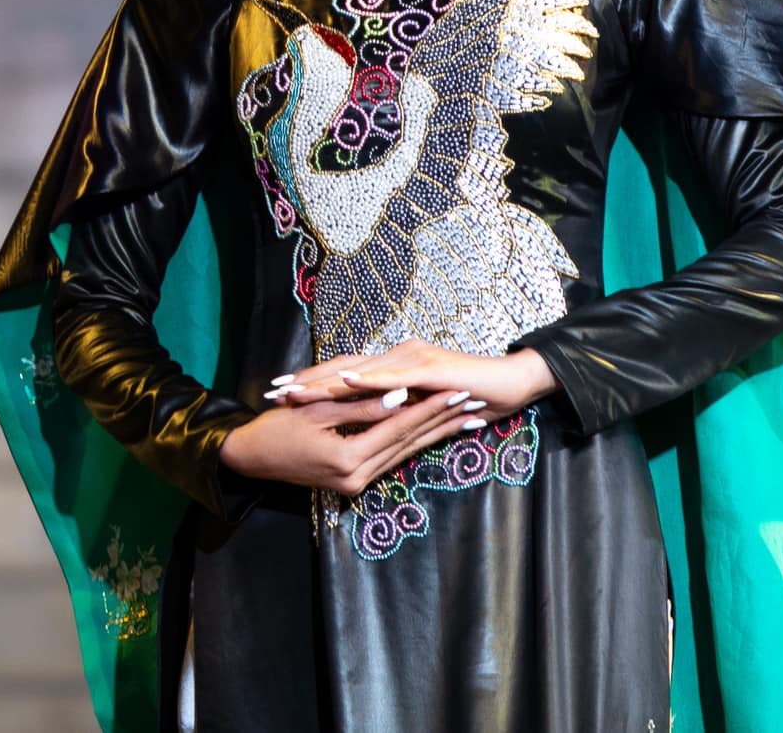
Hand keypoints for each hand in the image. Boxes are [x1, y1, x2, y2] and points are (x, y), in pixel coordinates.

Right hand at [217, 385, 490, 494]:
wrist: (249, 458)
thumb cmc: (276, 427)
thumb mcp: (318, 411)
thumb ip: (363, 406)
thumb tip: (402, 395)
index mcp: (348, 458)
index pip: (400, 427)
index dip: (431, 407)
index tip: (459, 390)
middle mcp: (357, 477)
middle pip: (410, 443)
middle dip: (443, 422)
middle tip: (475, 402)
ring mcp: (355, 483)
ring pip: (404, 453)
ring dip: (435, 434)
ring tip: (465, 417)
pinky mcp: (353, 482)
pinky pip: (390, 459)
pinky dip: (412, 443)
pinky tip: (433, 432)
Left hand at [262, 339, 558, 423]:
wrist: (512, 383)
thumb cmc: (474, 395)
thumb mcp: (426, 407)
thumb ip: (403, 414)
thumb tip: (380, 424)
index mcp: (396, 370)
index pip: (349, 380)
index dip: (315, 388)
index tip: (282, 399)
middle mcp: (399, 359)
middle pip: (344, 372)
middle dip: (306, 384)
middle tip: (271, 393)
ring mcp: (412, 360)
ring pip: (358, 372)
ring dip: (323, 382)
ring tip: (292, 391)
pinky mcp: (428, 367)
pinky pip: (391, 375)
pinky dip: (365, 379)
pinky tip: (341, 382)